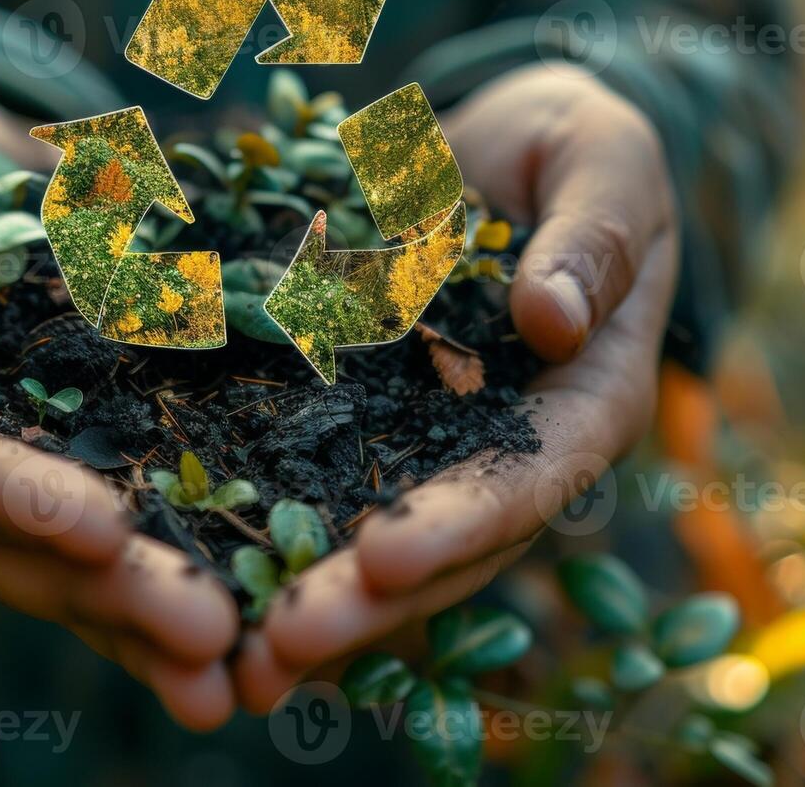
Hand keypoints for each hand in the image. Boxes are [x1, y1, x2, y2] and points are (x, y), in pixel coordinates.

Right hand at [0, 65, 238, 729]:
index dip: (17, 501)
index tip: (102, 526)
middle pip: (26, 550)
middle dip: (116, 595)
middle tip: (207, 634)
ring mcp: (29, 470)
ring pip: (89, 567)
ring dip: (161, 623)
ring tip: (243, 672)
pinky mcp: (98, 452)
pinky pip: (144, 525)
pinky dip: (196, 569)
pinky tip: (267, 618)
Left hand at [234, 63, 681, 708]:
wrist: (510, 147)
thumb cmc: (581, 147)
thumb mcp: (604, 165)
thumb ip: (590, 239)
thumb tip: (556, 320)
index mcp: (585, 400)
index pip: (532, 478)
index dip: (462, 526)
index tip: (386, 561)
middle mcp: (509, 445)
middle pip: (447, 547)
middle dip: (366, 602)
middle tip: (279, 650)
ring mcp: (435, 442)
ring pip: (377, 540)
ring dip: (309, 598)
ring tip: (231, 657)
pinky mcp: (371, 419)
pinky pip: (320, 483)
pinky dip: (272, 532)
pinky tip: (200, 572)